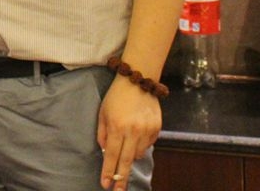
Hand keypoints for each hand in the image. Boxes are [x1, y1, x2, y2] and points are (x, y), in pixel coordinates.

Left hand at [96, 75, 160, 190]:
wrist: (138, 79)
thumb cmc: (116, 96)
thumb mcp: (103, 113)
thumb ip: (102, 134)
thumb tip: (105, 152)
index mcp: (117, 127)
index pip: (112, 155)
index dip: (109, 172)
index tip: (106, 184)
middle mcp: (133, 131)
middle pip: (126, 161)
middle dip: (121, 178)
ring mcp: (147, 130)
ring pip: (138, 154)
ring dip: (130, 155)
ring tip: (126, 142)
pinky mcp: (157, 128)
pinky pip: (148, 145)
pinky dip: (140, 144)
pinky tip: (136, 133)